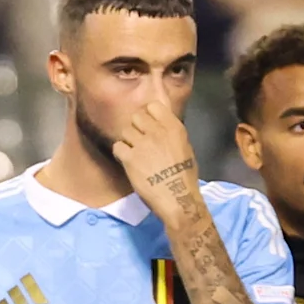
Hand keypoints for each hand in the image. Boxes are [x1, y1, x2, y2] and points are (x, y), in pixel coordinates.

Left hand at [112, 90, 202, 209]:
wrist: (177, 197)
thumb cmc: (186, 176)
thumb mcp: (185, 148)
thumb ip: (171, 134)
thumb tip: (160, 128)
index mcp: (173, 127)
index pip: (153, 106)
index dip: (148, 115)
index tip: (149, 125)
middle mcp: (157, 132)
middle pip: (136, 117)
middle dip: (136, 128)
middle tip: (139, 140)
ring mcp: (142, 144)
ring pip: (125, 131)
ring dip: (128, 141)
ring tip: (133, 152)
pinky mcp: (129, 158)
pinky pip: (117, 146)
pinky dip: (120, 153)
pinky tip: (127, 160)